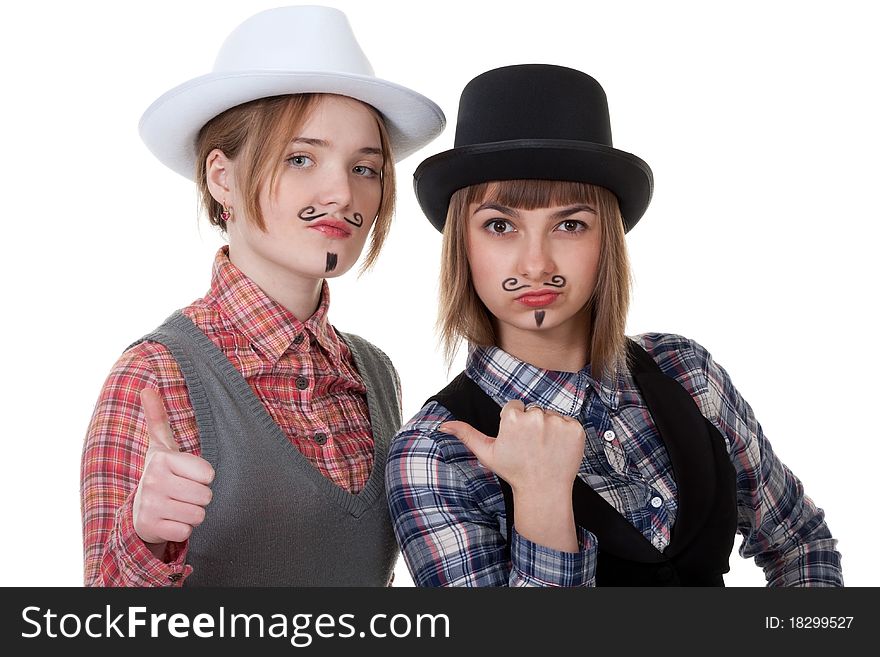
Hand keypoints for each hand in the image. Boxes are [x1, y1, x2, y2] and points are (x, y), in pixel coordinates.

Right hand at [132, 388, 214, 557]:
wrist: (138, 510)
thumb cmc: (160, 474)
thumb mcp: (160, 447)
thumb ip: (157, 418)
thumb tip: (147, 388)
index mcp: (161, 459)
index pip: (209, 473)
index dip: (203, 477)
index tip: (187, 476)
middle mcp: (153, 481)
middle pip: (206, 495)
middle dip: (199, 498)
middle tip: (183, 494)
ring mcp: (150, 506)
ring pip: (198, 515)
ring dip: (192, 514)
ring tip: (177, 506)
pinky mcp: (151, 528)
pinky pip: (186, 531)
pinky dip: (183, 530)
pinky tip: (171, 521)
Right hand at [439, 400, 584, 495]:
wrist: (543, 490)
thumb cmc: (513, 471)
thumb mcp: (486, 453)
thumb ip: (466, 434)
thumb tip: (443, 426)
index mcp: (513, 417)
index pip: (515, 408)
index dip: (515, 425)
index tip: (518, 441)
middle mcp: (535, 416)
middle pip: (533, 410)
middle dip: (533, 425)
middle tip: (531, 447)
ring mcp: (558, 422)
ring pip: (551, 416)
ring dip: (550, 428)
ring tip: (544, 449)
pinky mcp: (575, 429)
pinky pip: (569, 422)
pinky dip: (566, 434)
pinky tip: (558, 449)